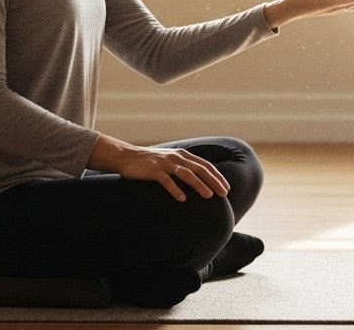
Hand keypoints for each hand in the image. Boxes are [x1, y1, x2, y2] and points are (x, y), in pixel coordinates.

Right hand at [111, 145, 230, 202]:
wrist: (126, 156)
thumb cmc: (150, 162)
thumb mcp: (170, 160)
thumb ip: (183, 166)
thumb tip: (199, 180)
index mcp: (183, 155)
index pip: (205, 165)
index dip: (217, 176)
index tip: (226, 188)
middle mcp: (177, 157)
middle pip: (200, 169)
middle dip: (214, 181)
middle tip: (224, 194)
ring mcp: (165, 163)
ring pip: (186, 174)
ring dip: (199, 185)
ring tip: (209, 196)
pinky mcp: (153, 171)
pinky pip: (166, 181)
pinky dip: (175, 190)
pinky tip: (182, 199)